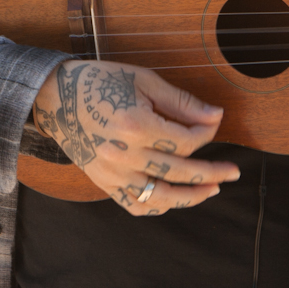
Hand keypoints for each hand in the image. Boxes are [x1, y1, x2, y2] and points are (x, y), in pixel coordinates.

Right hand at [33, 59, 240, 214]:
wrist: (54, 96)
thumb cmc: (101, 82)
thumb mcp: (144, 81)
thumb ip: (181, 102)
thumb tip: (215, 116)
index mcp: (135, 125)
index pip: (185, 141)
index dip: (207, 134)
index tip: (215, 124)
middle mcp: (123, 154)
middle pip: (179, 173)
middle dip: (212, 173)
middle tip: (234, 172)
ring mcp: (112, 173)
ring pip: (160, 197)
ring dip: (190, 197)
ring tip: (212, 190)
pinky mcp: (103, 182)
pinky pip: (135, 205)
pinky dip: (157, 206)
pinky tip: (175, 199)